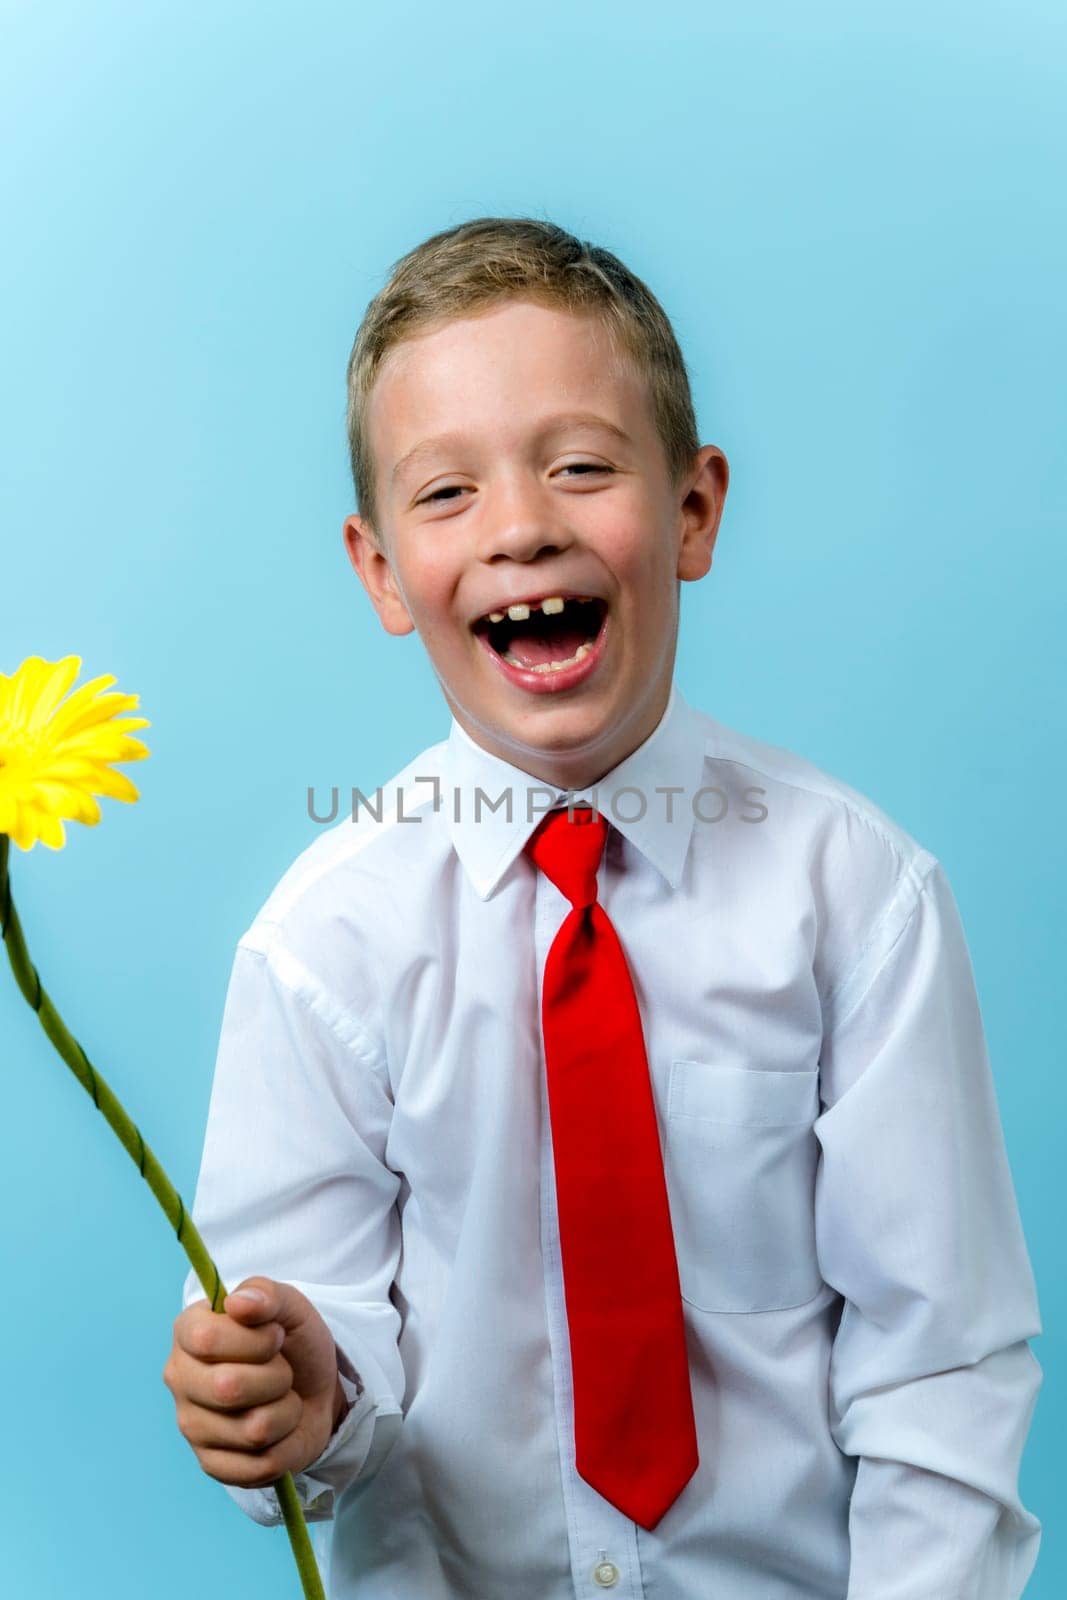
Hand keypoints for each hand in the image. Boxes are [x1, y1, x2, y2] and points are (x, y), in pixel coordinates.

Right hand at [163, 1276, 345, 1490]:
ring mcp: (191, 1426)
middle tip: (283, 1371)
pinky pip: (259, 1465)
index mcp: (189, 1331)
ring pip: (252, 1430)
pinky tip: (278, 1430)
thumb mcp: (291, 1307)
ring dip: (286, 1412)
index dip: (256, 1340)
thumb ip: (266, 1294)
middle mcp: (180, 1379)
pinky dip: (284, 1446)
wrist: (316, 1390)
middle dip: (277, 1377)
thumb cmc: (293, 1344)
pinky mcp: (211, 1465)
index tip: (276, 1336)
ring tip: (282, 1399)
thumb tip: (238, 1303)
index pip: (207, 1339)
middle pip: (227, 1388)